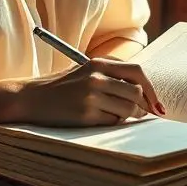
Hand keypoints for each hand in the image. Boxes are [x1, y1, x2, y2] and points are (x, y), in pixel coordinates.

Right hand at [18, 58, 165, 126]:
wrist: (31, 98)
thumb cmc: (61, 87)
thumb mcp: (86, 72)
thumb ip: (112, 76)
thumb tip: (143, 94)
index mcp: (99, 63)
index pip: (138, 72)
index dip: (150, 88)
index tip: (155, 102)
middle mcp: (97, 77)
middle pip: (136, 92)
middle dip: (142, 106)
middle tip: (141, 114)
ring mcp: (91, 95)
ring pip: (128, 109)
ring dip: (128, 116)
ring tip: (117, 116)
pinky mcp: (86, 114)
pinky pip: (113, 122)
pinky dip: (113, 123)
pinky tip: (101, 119)